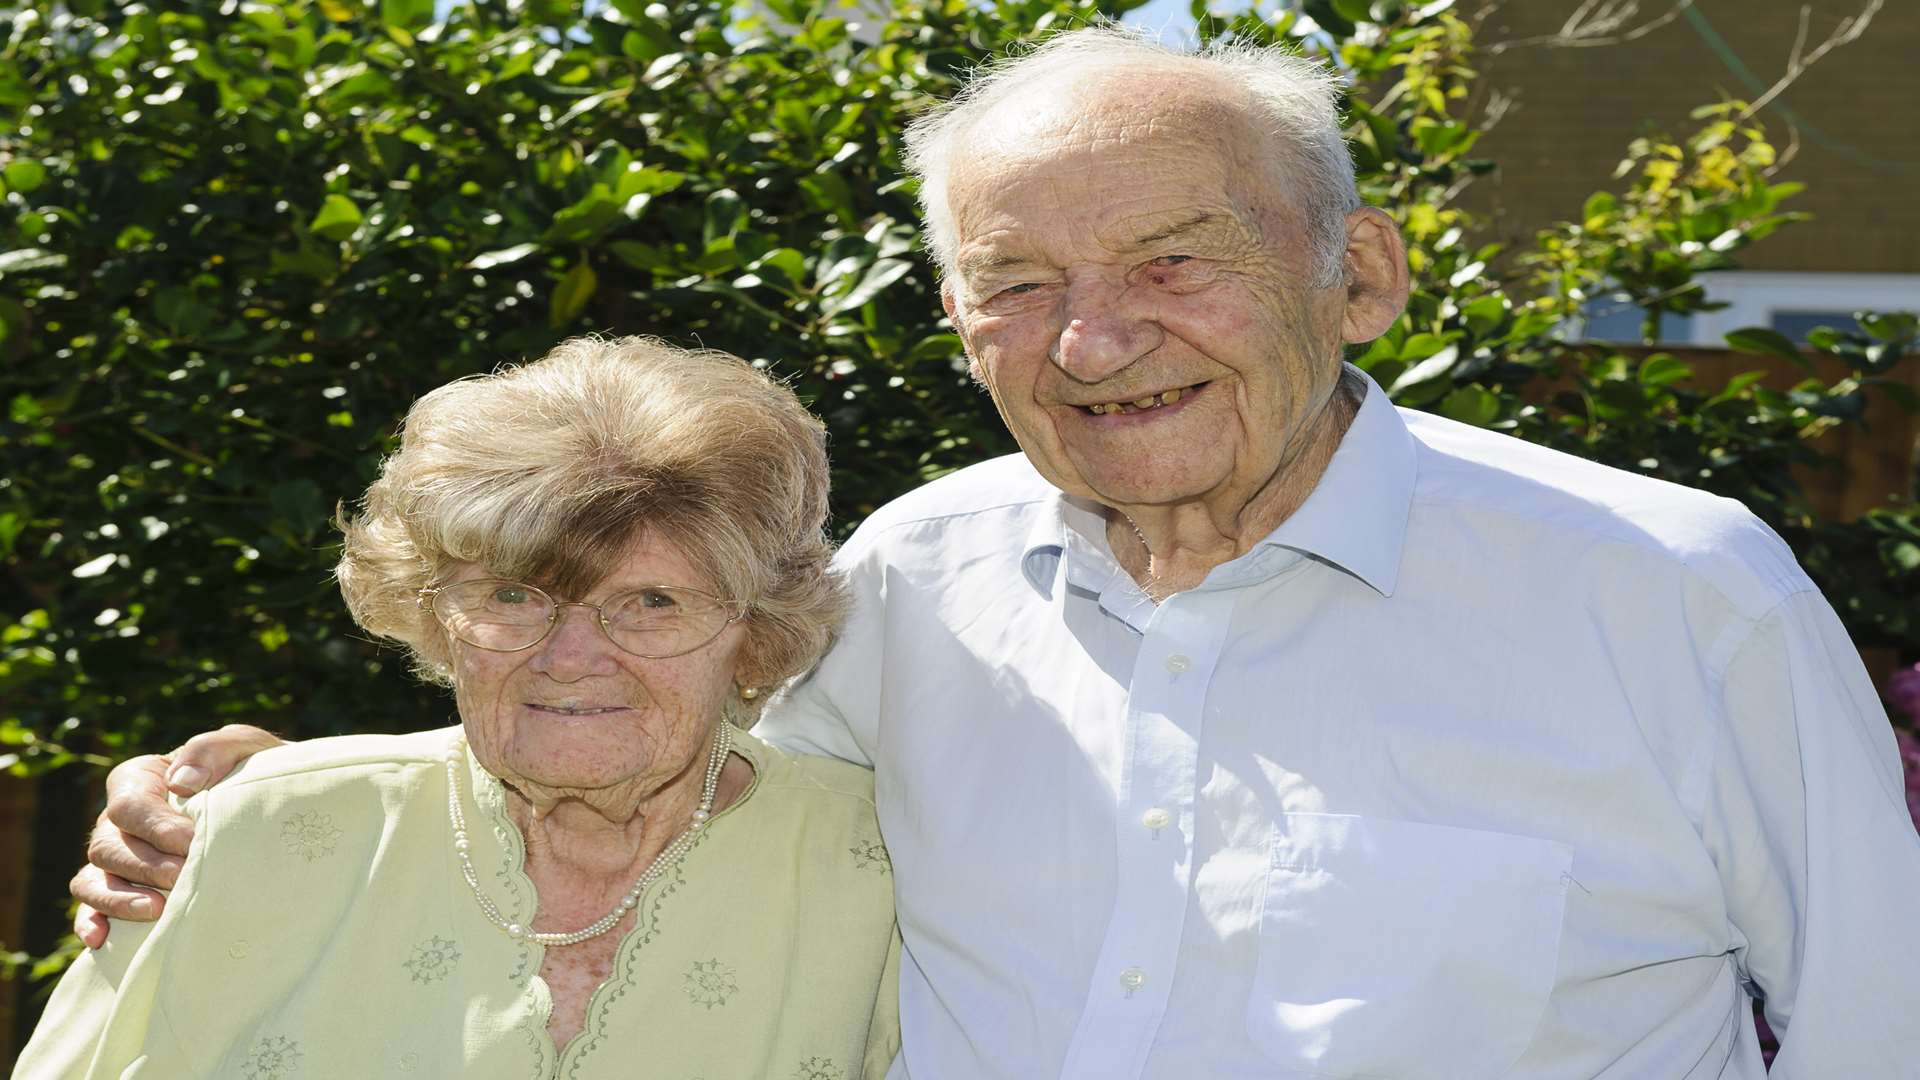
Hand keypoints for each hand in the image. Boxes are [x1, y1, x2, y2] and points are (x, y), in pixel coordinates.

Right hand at [69, 724, 284, 945]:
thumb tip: (180, 783)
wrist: (269, 808)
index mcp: (141, 779)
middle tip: (184, 879)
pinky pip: (89, 907)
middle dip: (147, 866)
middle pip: (110, 845)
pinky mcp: (118, 889)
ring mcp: (116, 856)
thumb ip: (212, 750)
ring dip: (121, 898)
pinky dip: (90, 921)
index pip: (130, 805)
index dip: (156, 827)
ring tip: (158, 910)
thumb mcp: (244, 748)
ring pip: (94, 878)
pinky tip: (102, 939)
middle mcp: (119, 820)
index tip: (193, 842)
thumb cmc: (252, 772)